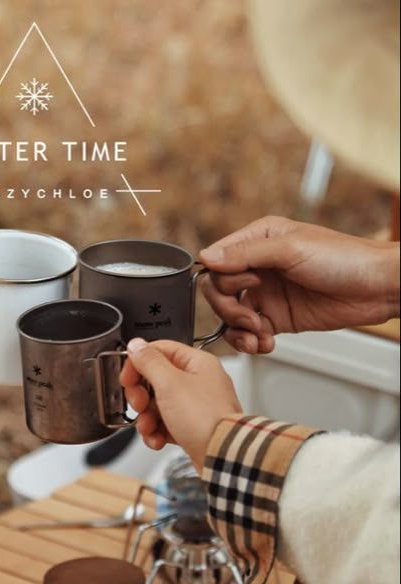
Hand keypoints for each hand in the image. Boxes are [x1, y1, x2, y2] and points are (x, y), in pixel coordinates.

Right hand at [121, 338, 240, 469]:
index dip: (138, 363)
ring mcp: (196, 406)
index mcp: (197, 363)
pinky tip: (157, 439)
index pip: (159, 351)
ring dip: (146, 417)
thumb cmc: (205, 418)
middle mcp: (198, 381)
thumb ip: (149, 361)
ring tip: (148, 427)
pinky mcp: (192, 427)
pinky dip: (157, 432)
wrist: (223, 454)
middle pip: (156, 379)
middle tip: (139, 404)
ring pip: (158, 404)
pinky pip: (166, 424)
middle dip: (141, 395)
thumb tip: (136, 345)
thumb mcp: (170, 383)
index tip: (127, 378)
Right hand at [198, 215, 399, 353]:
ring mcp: (267, 293)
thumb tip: (207, 257)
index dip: (224, 278)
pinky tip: (264, 343)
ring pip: (230, 314)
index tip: (249, 285)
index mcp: (258, 239)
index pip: (217, 260)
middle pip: (218, 290)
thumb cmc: (344, 258)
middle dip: (229, 309)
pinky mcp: (278, 317)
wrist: (376, 288)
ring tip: (258, 335)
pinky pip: (249, 332)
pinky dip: (250, 341)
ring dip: (237, 329)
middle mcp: (259, 266)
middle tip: (251, 317)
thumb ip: (246, 253)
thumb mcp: (291, 249)